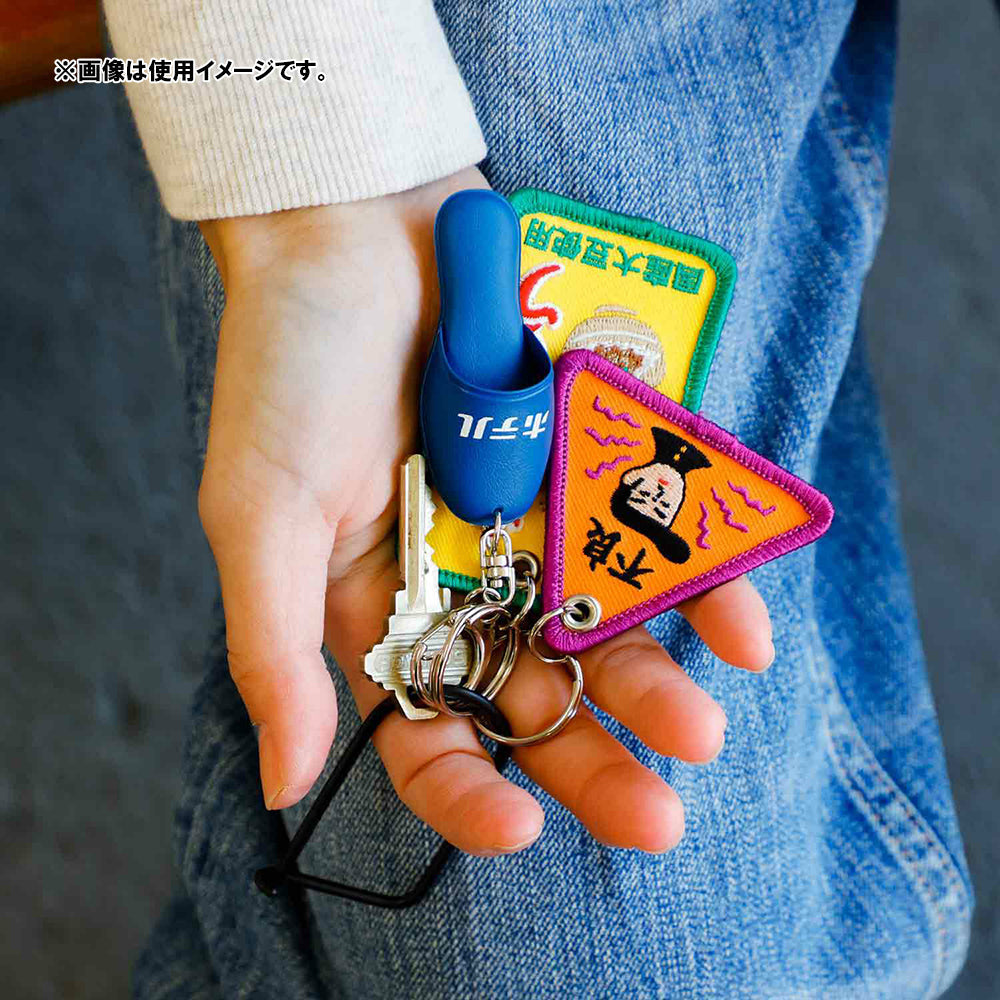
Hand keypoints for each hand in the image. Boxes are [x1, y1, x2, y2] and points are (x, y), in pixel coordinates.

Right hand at [197, 168, 774, 855]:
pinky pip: (653, 534)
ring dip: (655, 684)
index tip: (520, 827)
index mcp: (379, 605)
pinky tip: (743, 633)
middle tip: (657, 819)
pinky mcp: (587, 463)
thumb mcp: (260, 512)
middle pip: (531, 694)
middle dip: (591, 760)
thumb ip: (274, 649)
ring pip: (603, 629)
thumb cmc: (291, 363)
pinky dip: (701, 579)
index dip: (466, 790)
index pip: (421, 728)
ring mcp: (532, 523)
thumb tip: (281, 786)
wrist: (360, 223)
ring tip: (702, 729)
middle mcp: (462, 578)